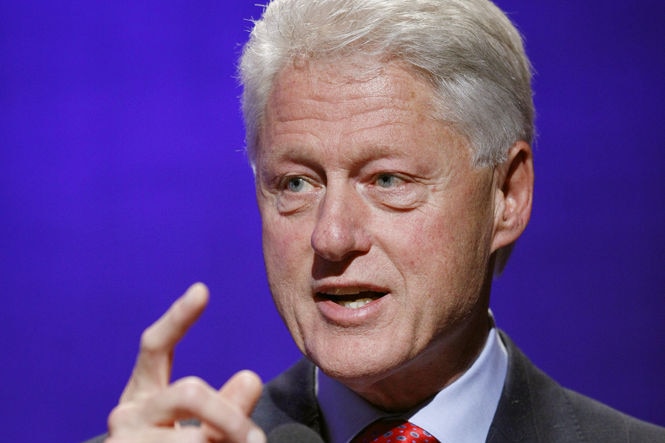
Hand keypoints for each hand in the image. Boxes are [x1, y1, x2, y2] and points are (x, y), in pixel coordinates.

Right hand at [105, 283, 265, 442]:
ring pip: (197, 438)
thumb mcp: (198, 428)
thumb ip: (224, 404)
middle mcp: (126, 415)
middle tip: (255, 439)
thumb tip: (249, 377)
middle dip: (231, 416)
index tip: (203, 289)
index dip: (177, 318)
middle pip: (191, 391)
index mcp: (143, 393)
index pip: (154, 347)